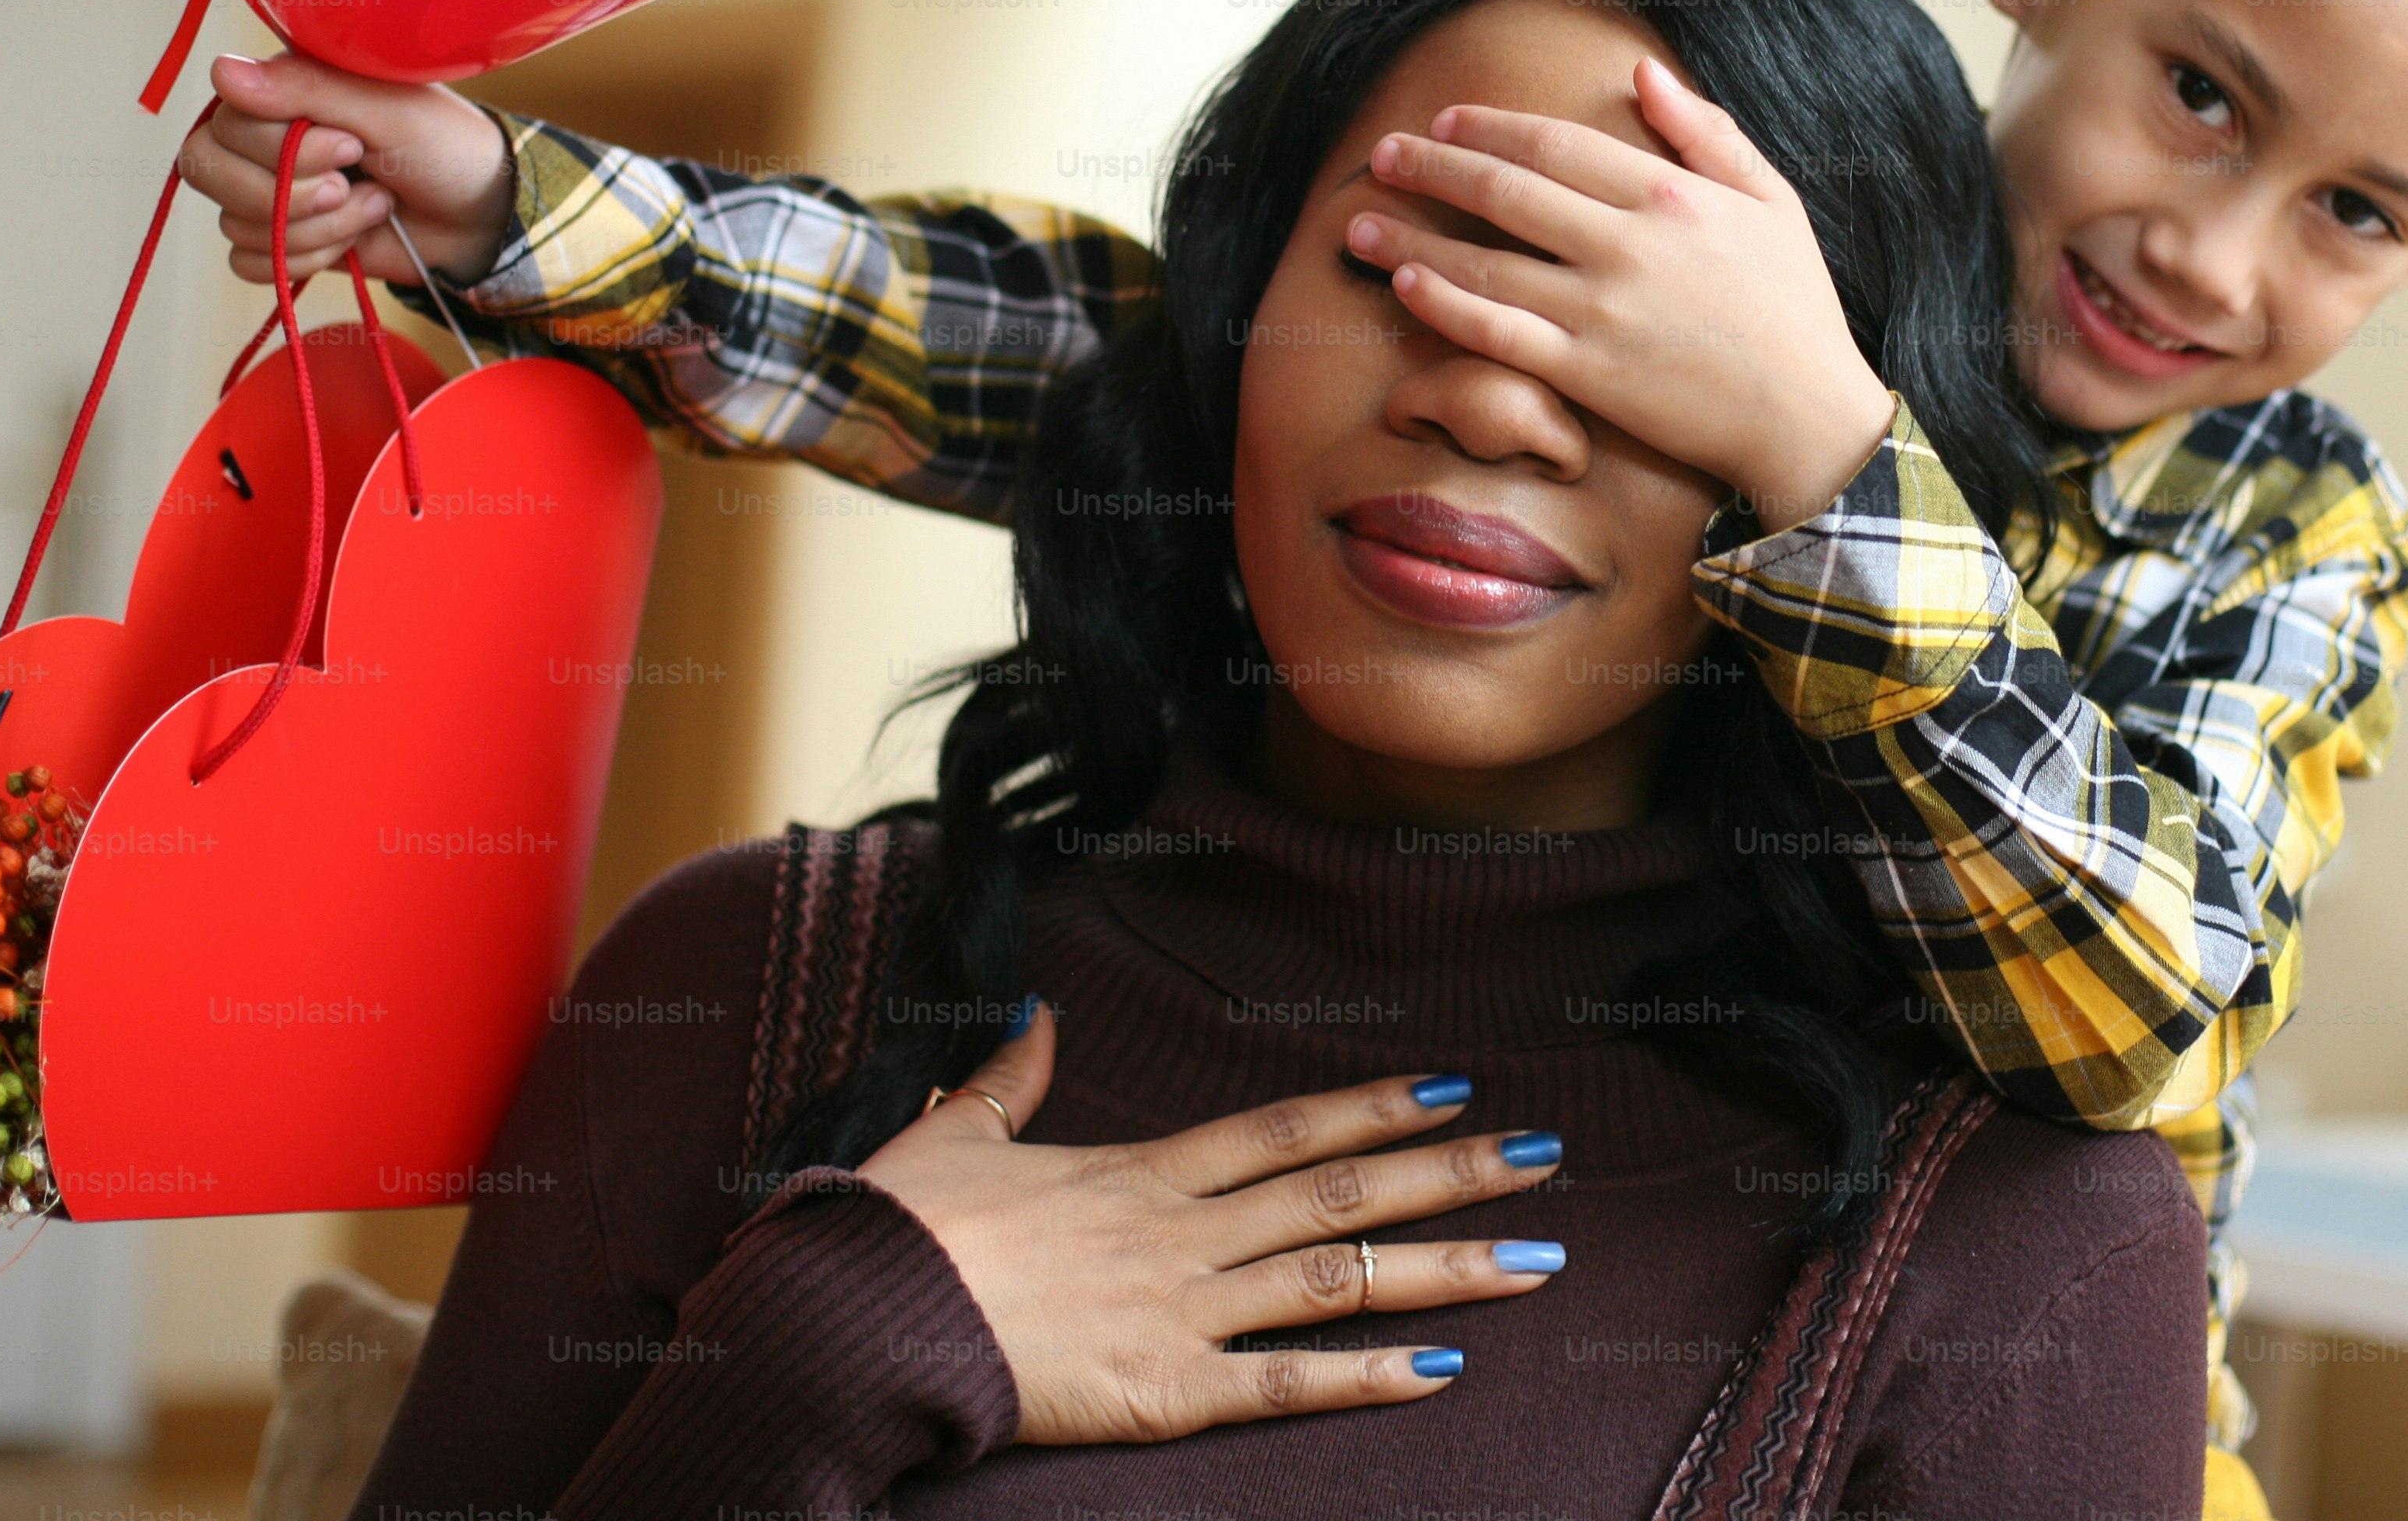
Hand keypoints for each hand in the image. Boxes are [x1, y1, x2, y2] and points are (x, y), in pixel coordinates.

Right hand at [174, 52, 513, 287]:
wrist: (479, 217)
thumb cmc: (445, 147)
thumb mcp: (389, 108)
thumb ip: (306, 89)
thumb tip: (220, 73)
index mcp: (283, 86)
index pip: (225, 120)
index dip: (283, 149)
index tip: (353, 147)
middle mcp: (260, 133)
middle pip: (207, 168)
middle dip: (292, 194)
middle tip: (354, 184)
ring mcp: (266, 186)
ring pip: (233, 221)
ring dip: (317, 227)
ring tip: (374, 206)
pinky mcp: (279, 236)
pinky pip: (246, 261)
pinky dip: (304, 259)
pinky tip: (352, 240)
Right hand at [860, 1003, 1568, 1442]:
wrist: (858, 1317)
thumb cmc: (898, 1231)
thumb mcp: (957, 1135)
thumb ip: (1010, 1079)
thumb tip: (1033, 1015)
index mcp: (1142, 1173)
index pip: (1286, 1129)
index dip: (1375, 1108)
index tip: (1455, 1091)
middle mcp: (1183, 1231)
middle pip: (1343, 1189)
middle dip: (1454, 1174)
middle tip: (1549, 1157)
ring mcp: (1183, 1309)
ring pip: (1341, 1275)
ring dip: (1447, 1267)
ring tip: (1539, 1259)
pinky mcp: (1167, 1391)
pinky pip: (1287, 1382)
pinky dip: (1369, 1376)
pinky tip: (1444, 1370)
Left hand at [1348, 57, 1894, 532]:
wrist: (1809, 419)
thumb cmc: (1796, 309)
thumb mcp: (1771, 201)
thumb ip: (1707, 132)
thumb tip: (1644, 73)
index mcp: (1670, 196)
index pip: (1556, 145)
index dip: (1489, 129)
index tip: (1444, 121)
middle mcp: (1628, 245)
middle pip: (1505, 192)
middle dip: (1432, 168)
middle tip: (1380, 156)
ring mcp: (1603, 312)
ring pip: (1485, 261)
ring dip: (1411, 237)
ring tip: (1356, 221)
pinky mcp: (1588, 374)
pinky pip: (1496, 332)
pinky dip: (1444, 305)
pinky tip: (1403, 285)